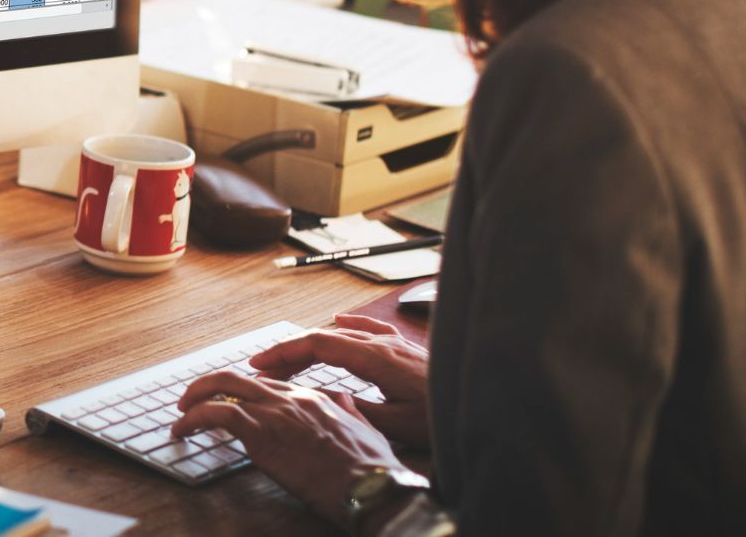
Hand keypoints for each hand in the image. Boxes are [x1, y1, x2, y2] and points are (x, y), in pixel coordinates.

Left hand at [173, 369, 402, 524]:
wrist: (371, 487)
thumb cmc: (372, 470)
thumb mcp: (366, 432)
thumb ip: (349, 412)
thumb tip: (341, 401)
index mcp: (315, 397)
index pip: (268, 383)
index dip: (243, 391)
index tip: (227, 401)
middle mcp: (291, 397)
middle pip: (240, 377)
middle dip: (210, 385)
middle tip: (192, 399)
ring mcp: (275, 411)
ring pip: (222, 387)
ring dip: (195, 399)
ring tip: (181, 415)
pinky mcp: (261, 431)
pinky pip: (216, 413)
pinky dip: (193, 418)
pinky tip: (183, 431)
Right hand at [251, 315, 430, 447]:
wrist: (484, 404)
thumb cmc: (445, 418)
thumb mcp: (397, 424)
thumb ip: (358, 410)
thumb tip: (325, 400)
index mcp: (375, 358)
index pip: (318, 345)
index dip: (285, 352)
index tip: (260, 364)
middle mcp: (382, 344)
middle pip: (324, 337)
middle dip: (289, 352)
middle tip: (263, 369)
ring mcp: (395, 343)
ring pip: (342, 335)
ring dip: (312, 345)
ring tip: (289, 360)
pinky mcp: (405, 350)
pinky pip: (368, 329)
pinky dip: (347, 326)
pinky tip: (339, 320)